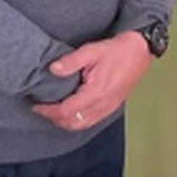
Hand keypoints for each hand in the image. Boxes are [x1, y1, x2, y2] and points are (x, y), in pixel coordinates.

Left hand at [33, 31, 153, 131]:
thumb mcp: (92, 51)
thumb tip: (53, 69)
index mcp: (96, 92)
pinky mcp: (112, 107)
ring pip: (82, 125)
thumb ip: (71, 61)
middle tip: (43, 109)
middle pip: (72, 123)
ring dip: (65, 122)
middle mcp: (102, 104)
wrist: (140, 52)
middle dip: (54, 119)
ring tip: (54, 111)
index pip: (66, 111)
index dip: (48, 111)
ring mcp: (108, 108)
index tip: (37, 106)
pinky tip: (72, 112)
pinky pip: (91, 122)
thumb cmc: (118, 51)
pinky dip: (78, 121)